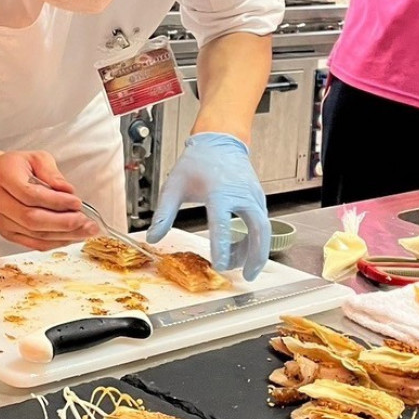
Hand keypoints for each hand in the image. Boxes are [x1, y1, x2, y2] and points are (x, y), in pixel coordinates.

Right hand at [0, 151, 97, 250]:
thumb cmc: (13, 166)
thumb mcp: (34, 158)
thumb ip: (52, 173)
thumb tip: (68, 192)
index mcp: (3, 177)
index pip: (31, 195)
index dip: (56, 201)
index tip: (77, 202)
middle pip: (32, 219)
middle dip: (63, 223)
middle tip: (86, 222)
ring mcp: (0, 220)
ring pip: (34, 234)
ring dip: (63, 235)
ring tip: (85, 231)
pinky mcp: (6, 234)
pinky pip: (32, 243)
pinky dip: (54, 243)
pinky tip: (70, 237)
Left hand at [145, 132, 269, 278]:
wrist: (219, 141)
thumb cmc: (196, 163)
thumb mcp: (174, 185)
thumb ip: (164, 213)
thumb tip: (153, 238)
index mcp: (219, 191)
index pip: (223, 223)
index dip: (223, 247)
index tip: (220, 266)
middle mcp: (242, 194)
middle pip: (258, 229)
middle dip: (254, 256)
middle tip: (246, 277)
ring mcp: (254, 196)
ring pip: (264, 229)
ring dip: (256, 251)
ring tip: (241, 268)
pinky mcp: (259, 198)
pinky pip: (262, 223)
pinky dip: (255, 240)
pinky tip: (242, 250)